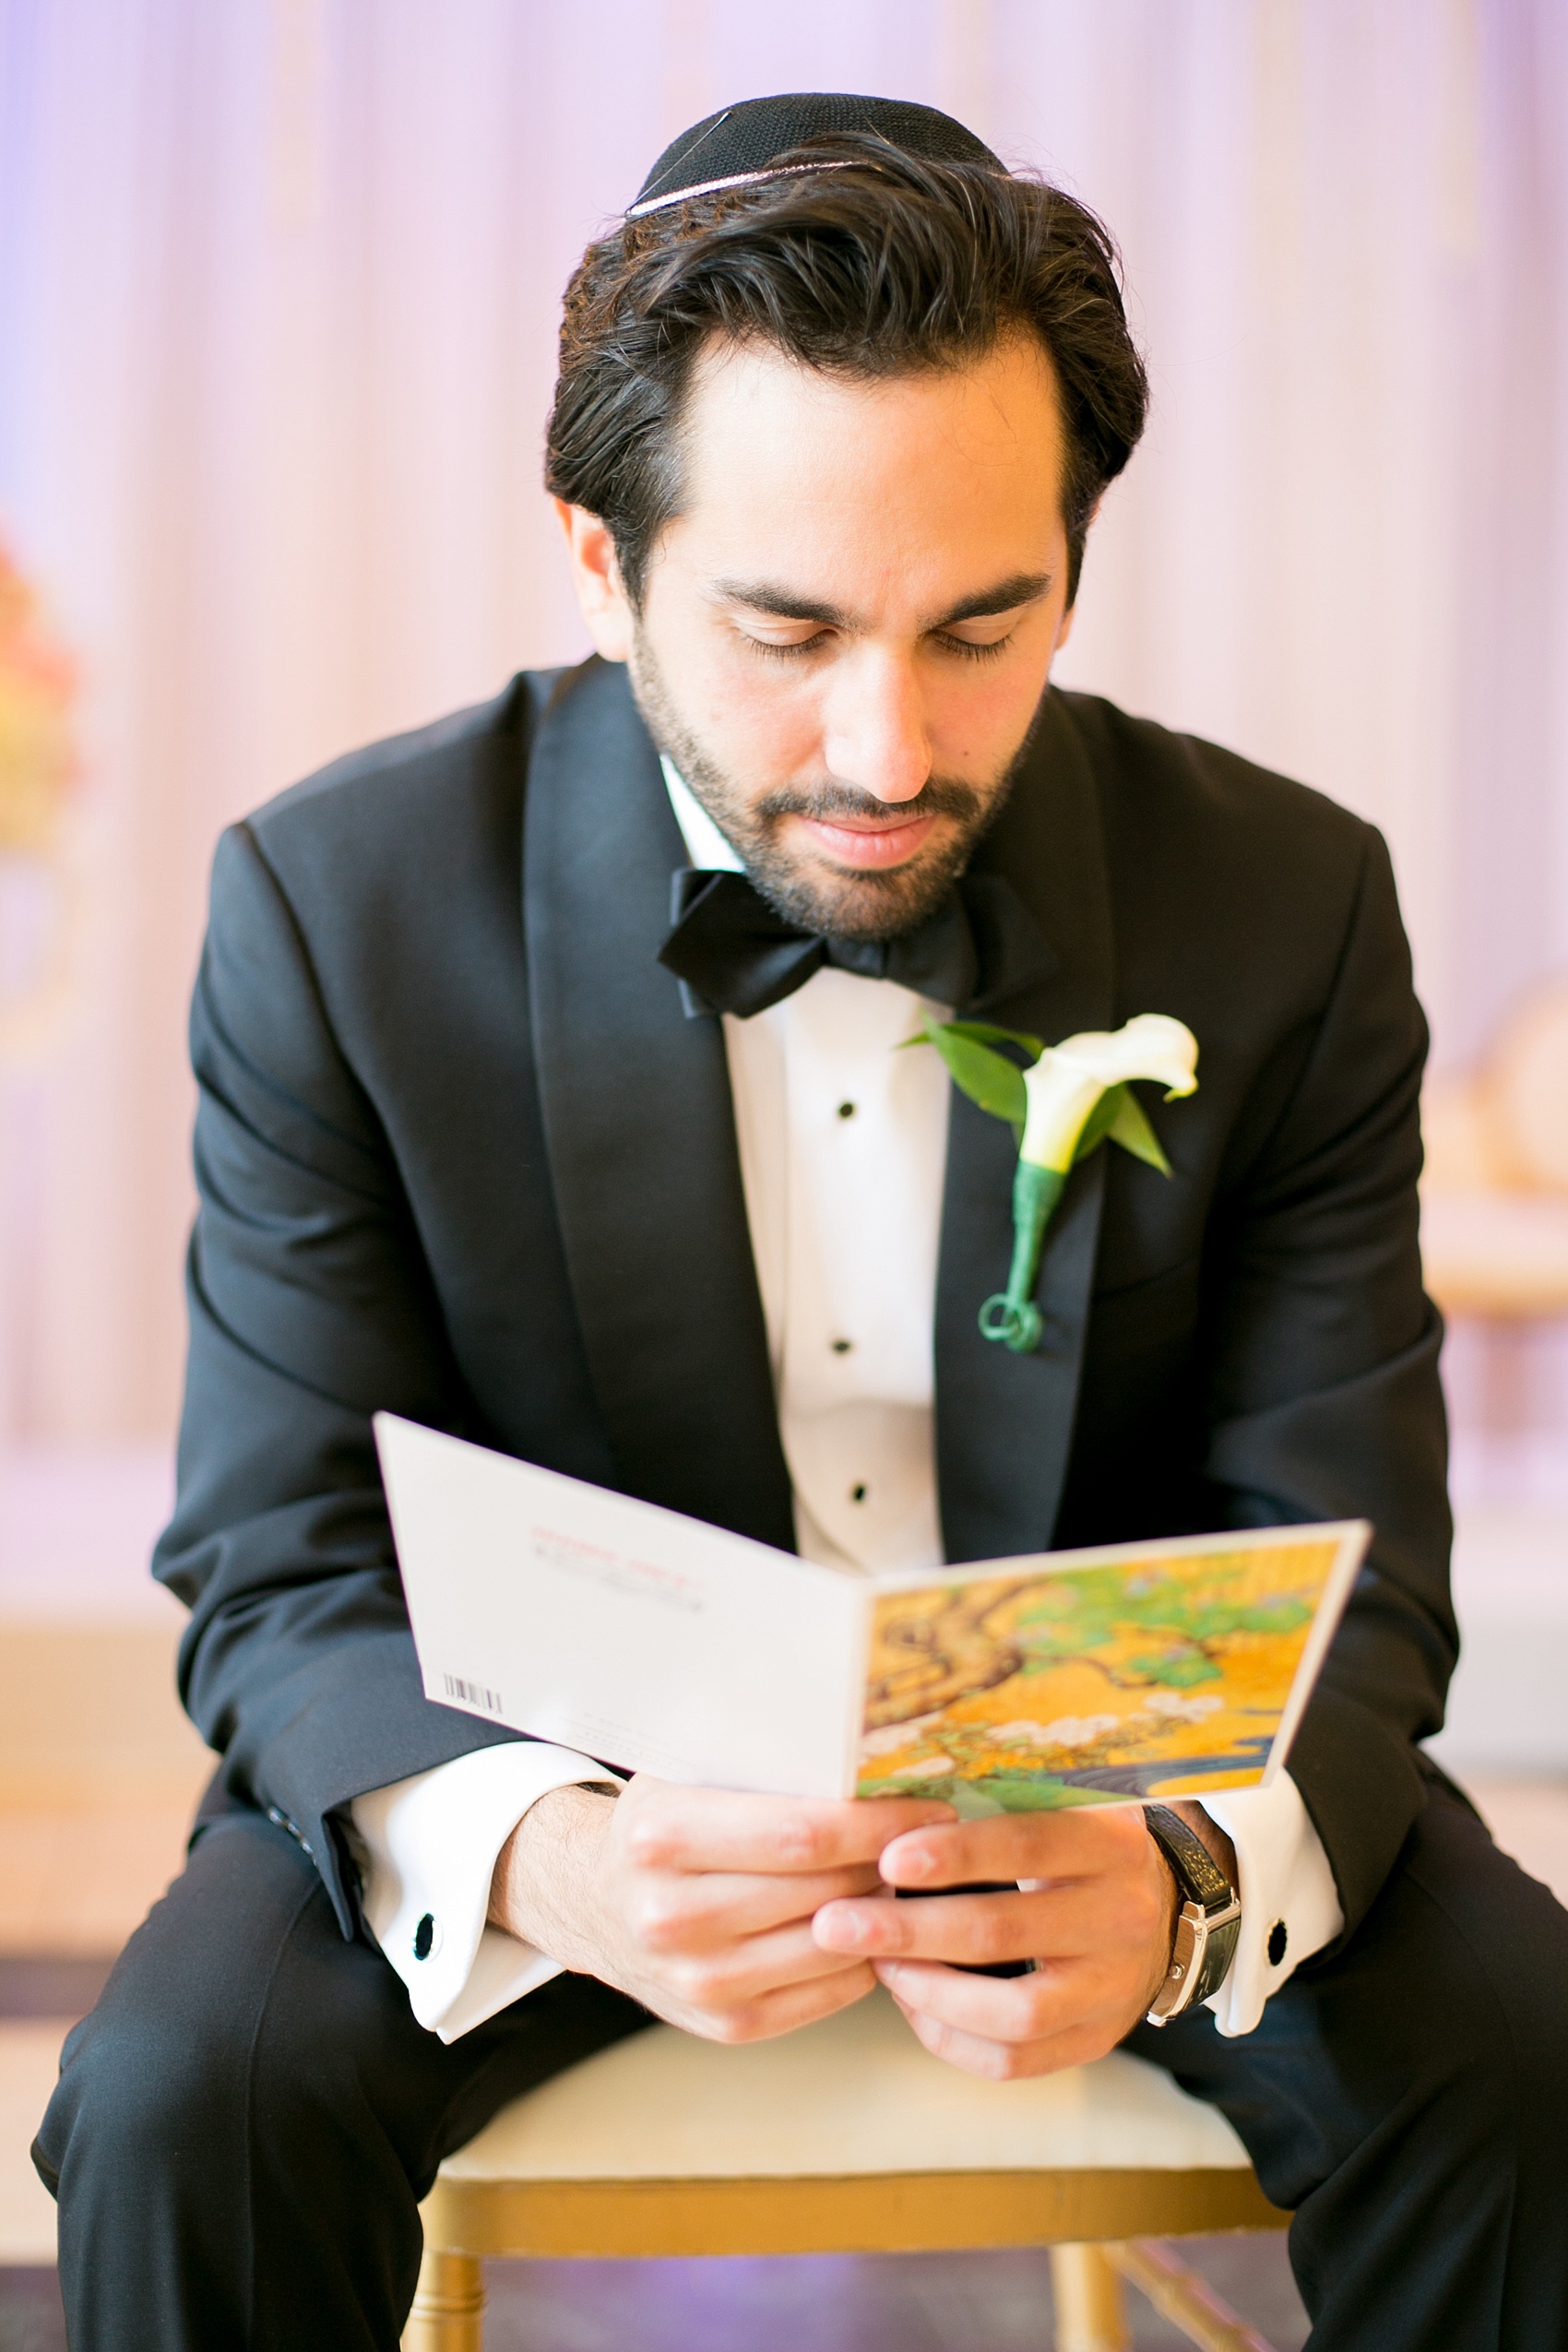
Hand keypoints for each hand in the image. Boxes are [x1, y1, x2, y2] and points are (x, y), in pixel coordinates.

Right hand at [488, 1775, 953, 2043]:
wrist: (594, 1905)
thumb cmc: (662, 1823)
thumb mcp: (684, 1772)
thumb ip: (759, 1759)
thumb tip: (862, 1740)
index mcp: (662, 1836)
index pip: (800, 1833)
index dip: (878, 1822)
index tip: (928, 1806)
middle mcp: (673, 1915)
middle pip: (823, 1889)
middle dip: (890, 1861)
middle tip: (934, 1838)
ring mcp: (698, 1979)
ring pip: (833, 1944)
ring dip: (884, 1910)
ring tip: (905, 1875)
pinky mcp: (726, 2024)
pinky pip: (830, 1992)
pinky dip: (865, 1956)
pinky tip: (875, 1923)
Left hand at [811, 1800, 1233, 2079]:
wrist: (1162, 1911)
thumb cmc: (1078, 1848)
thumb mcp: (1063, 1807)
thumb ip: (996, 1804)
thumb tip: (886, 1805)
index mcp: (1109, 1844)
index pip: (1027, 1845)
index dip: (955, 1855)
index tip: (886, 1858)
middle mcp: (1120, 1919)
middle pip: (1003, 1931)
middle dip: (908, 1929)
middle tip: (837, 1923)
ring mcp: (1113, 1990)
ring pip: (1011, 2012)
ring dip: (927, 1991)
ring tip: (877, 1965)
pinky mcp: (1094, 2041)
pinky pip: (1012, 2061)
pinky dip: (950, 2037)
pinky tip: (912, 2002)